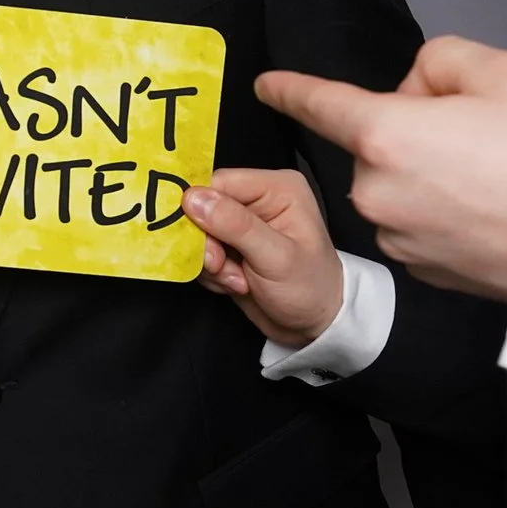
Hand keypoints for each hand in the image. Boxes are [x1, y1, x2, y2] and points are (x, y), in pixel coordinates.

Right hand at [184, 168, 342, 347]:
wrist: (313, 325)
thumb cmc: (310, 288)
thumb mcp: (276, 257)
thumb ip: (236, 225)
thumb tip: (193, 198)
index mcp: (278, 189)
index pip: (220, 181)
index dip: (199, 207)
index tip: (198, 239)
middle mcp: (259, 200)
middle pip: (203, 207)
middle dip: (207, 243)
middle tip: (221, 266)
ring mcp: (242, 224)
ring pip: (198, 233)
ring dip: (210, 262)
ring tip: (238, 281)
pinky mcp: (230, 246)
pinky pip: (200, 252)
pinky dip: (211, 272)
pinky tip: (236, 284)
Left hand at [257, 37, 506, 303]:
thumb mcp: (502, 71)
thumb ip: (441, 62)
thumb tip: (418, 88)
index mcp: (386, 135)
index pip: (321, 104)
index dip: (292, 90)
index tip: (269, 85)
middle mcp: (377, 191)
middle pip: (376, 143)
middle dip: (413, 129)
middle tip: (484, 134)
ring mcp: (397, 235)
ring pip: (398, 184)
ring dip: (429, 173)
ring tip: (497, 176)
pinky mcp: (422, 268)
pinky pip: (417, 222)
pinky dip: (443, 211)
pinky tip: (492, 208)